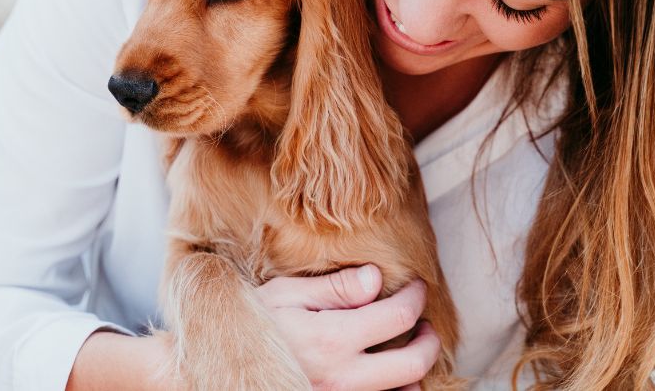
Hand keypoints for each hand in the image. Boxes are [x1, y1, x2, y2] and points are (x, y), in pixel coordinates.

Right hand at [255, 265, 440, 390]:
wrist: (225, 367)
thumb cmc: (252, 323)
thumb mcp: (285, 295)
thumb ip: (334, 288)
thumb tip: (376, 278)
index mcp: (332, 338)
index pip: (398, 315)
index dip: (416, 296)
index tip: (417, 286)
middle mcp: (343, 376)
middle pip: (414, 363)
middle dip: (429, 340)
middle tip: (425, 323)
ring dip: (415, 369)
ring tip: (408, 347)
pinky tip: (389, 375)